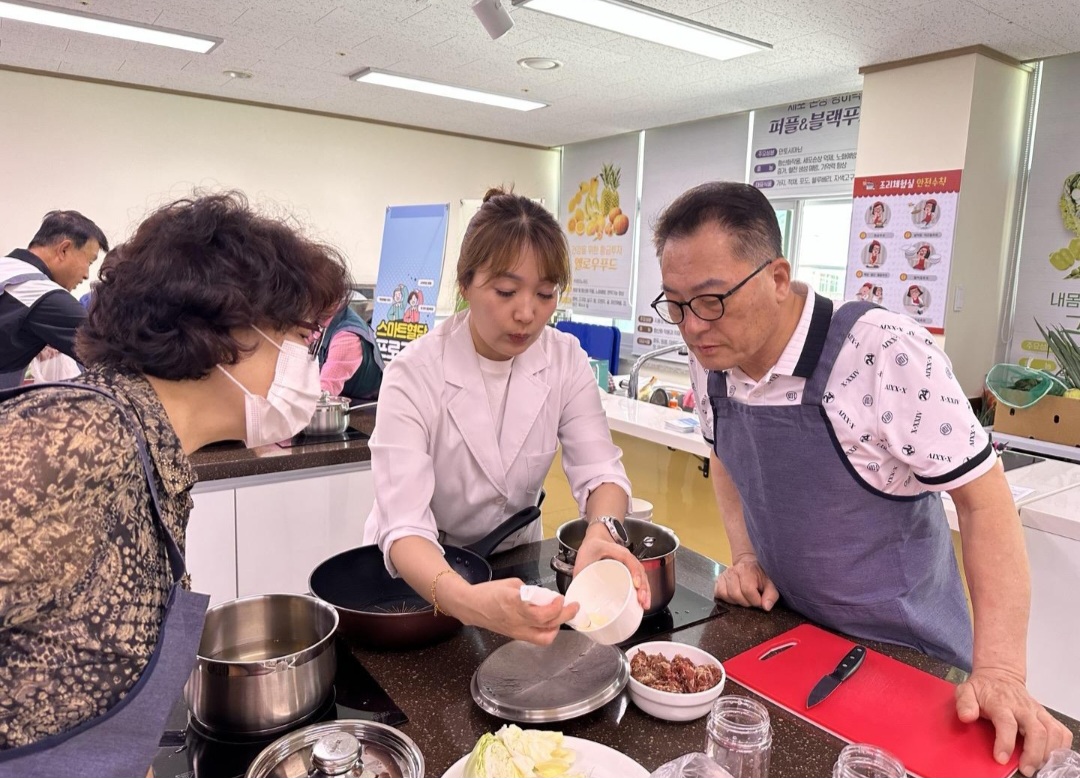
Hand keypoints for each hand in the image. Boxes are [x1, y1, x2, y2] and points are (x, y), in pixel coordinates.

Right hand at [466, 578, 577, 644]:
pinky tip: (550, 622)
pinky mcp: (516, 636)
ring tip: (562, 615)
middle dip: (564, 616)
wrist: (472, 606)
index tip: (560, 598)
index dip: (555, 607)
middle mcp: (517, 621)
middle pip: (547, 625)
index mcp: (514, 604)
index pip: (540, 613)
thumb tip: (543, 596)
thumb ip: (529, 591)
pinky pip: (537, 637)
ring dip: (557, 626)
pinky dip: (547, 630)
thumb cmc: (489, 592)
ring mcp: (517, 631)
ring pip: (544, 637)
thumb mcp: (511, 584)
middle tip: (573, 607)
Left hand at [573, 523, 650, 609]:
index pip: (629, 559)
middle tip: (642, 601)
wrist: (596, 537)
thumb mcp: (583, 558)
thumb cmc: (591, 546)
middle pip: (640, 570)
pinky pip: (640, 578)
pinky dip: (643, 589)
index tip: (637, 585)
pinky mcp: (630, 569)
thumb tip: (575, 596)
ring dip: (646, 590)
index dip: (634, 572)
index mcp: (615, 550)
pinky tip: (643, 601)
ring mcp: (630, 562)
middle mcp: (626, 556)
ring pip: (642, 575)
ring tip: (645, 604)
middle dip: (644, 586)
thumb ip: (579, 575)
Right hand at [714, 554, 778, 610]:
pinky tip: (734, 597)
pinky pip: (719, 594)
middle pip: (736, 594)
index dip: (755, 600)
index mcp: (747, 570)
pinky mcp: (718, 580)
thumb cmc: (759, 575)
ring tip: (743, 598)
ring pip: (727, 595)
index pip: (748, 590)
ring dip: (736, 601)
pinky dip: (726, 598)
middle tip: (752, 600)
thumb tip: (766, 607)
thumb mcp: (770, 583)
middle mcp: (733, 571)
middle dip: (746, 602)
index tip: (759, 600)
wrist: (748, 564)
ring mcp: (724, 575)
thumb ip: (771, 595)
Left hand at [956, 667, 1073, 775]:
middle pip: (1037, 731)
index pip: (1007, 723)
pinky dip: (1061, 745)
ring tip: (1037, 765)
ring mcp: (1036, 712)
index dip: (1005, 742)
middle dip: (1033, 754)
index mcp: (1001, 703)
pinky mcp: (1046, 715)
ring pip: (1052, 732)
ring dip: (1048, 752)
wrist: (1000, 676)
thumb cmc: (984, 688)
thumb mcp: (966, 690)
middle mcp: (1023, 708)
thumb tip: (966, 716)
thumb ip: (964, 703)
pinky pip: (1061, 730)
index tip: (1001, 758)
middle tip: (1025, 769)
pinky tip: (1052, 755)